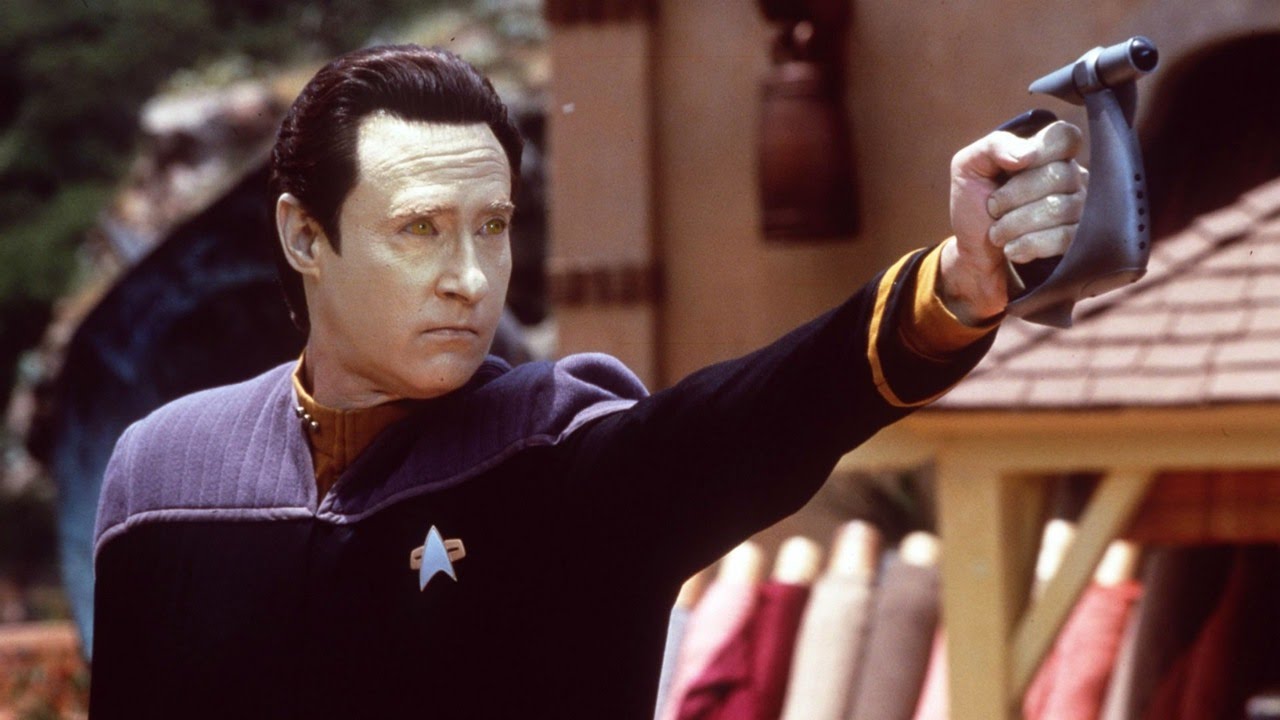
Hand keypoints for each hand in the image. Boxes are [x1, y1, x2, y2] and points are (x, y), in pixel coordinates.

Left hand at [941, 121, 1086, 323]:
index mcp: (1048, 154)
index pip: (1066, 136)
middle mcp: (1072, 177)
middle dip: (1013, 196)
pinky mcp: (1079, 242)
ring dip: (1014, 224)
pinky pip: (1064, 238)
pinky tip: (1011, 249)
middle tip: (993, 208)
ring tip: (997, 232)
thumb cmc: (975, 204)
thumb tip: (1028, 154)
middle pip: (1059, 175)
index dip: (1043, 149)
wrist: (974, 253)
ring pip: (1059, 208)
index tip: (1015, 166)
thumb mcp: (969, 167)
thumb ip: (994, 146)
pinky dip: (1028, 244)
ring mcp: (1080, 210)